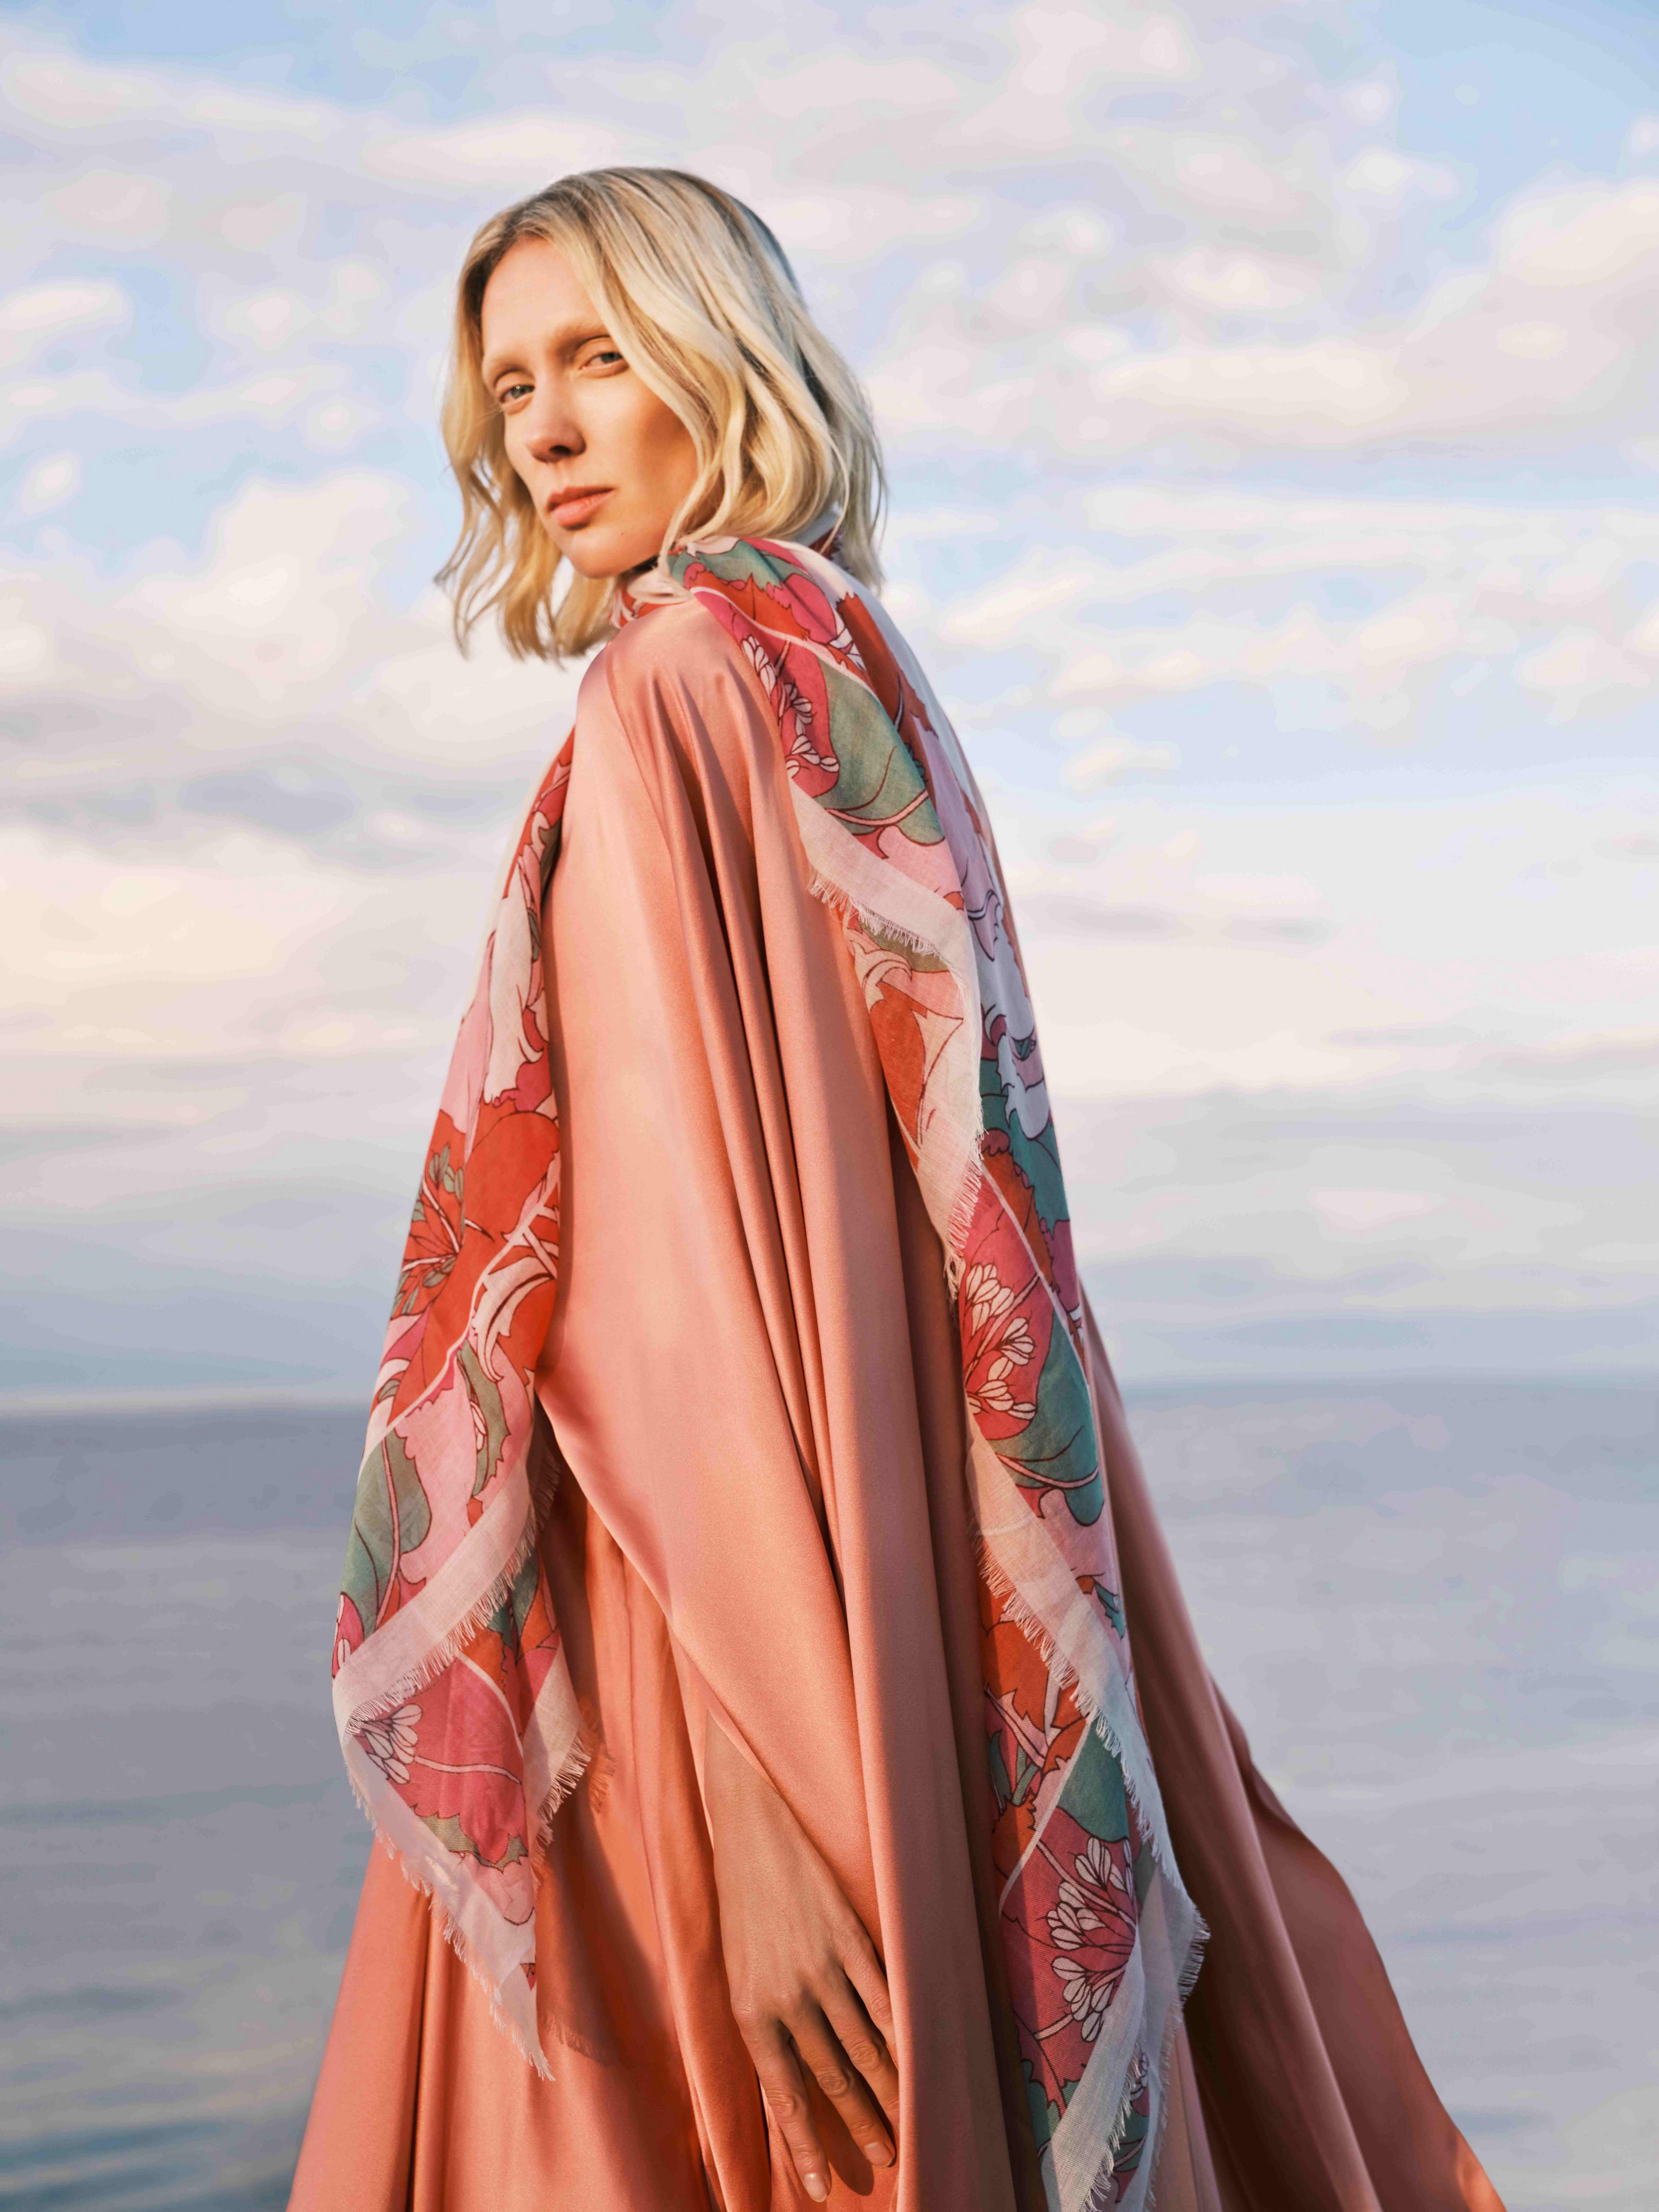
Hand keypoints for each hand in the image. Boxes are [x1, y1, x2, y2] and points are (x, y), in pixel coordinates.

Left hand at [703, 1713, 898, 2200]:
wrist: (748, 1827)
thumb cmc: (739, 1903)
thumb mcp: (735, 1970)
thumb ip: (764, 2022)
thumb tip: (788, 2079)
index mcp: (750, 2009)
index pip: (782, 2095)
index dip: (803, 2144)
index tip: (817, 2188)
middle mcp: (785, 1995)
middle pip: (832, 2077)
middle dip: (861, 2124)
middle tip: (888, 2157)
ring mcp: (820, 1965)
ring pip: (864, 2044)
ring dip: (890, 2089)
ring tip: (908, 2121)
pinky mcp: (847, 1936)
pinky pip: (882, 1995)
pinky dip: (903, 2030)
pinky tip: (919, 2055)